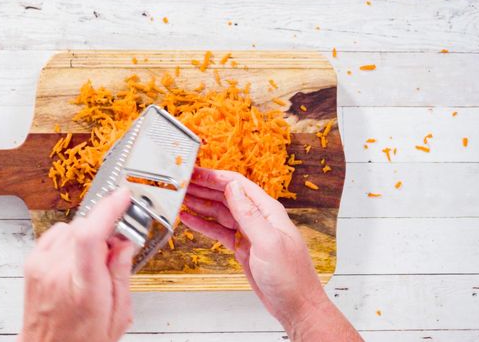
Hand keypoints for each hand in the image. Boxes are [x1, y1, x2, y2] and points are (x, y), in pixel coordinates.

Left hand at [19, 188, 135, 341]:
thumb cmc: (81, 340)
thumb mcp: (118, 315)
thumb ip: (122, 274)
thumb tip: (125, 242)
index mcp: (84, 289)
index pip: (90, 236)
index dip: (108, 209)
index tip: (122, 197)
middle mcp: (57, 273)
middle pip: (85, 227)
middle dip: (106, 229)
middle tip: (117, 246)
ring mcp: (41, 266)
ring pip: (72, 226)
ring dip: (89, 234)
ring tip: (95, 260)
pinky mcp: (32, 263)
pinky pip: (56, 232)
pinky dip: (71, 237)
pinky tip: (78, 255)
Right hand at [180, 167, 361, 340]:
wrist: (297, 307)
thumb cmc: (291, 278)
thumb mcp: (268, 242)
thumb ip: (249, 214)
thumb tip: (233, 188)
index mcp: (268, 211)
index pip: (237, 185)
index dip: (214, 177)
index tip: (196, 172)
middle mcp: (258, 218)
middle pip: (226, 195)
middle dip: (204, 187)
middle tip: (183, 181)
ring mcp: (250, 233)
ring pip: (220, 212)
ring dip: (201, 204)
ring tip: (181, 197)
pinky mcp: (243, 248)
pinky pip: (219, 230)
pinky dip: (203, 224)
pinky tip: (190, 218)